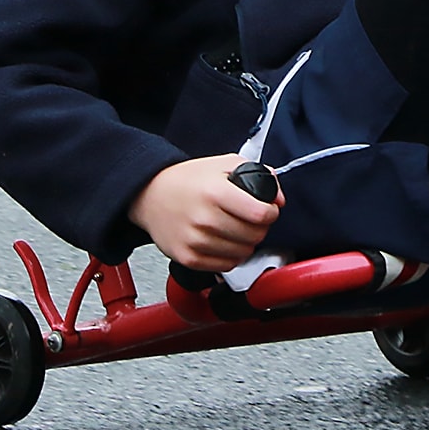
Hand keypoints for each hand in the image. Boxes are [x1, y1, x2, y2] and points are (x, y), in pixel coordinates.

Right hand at [128, 154, 283, 272]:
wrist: (150, 196)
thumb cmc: (188, 180)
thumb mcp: (224, 164)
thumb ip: (258, 174)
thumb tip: (278, 199)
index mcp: (215, 192)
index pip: (261, 214)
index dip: (271, 212)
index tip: (267, 209)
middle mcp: (205, 219)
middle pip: (254, 235)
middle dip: (260, 227)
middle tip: (250, 219)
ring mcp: (195, 241)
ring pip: (243, 253)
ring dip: (246, 243)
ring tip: (236, 229)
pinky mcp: (188, 258)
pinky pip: (226, 266)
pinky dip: (232, 256)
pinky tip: (224, 241)